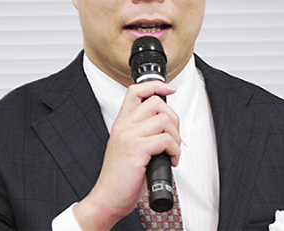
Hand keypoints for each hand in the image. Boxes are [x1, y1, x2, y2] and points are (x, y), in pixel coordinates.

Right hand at [73, 80, 179, 229]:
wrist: (107, 199)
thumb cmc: (119, 178)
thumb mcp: (126, 147)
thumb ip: (140, 132)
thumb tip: (165, 126)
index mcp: (121, 123)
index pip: (136, 92)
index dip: (155, 85)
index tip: (169, 88)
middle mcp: (124, 126)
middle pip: (156, 103)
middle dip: (173, 118)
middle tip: (173, 135)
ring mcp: (130, 137)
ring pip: (164, 120)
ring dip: (176, 137)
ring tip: (171, 151)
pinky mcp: (137, 150)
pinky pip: (166, 139)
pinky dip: (175, 150)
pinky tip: (170, 160)